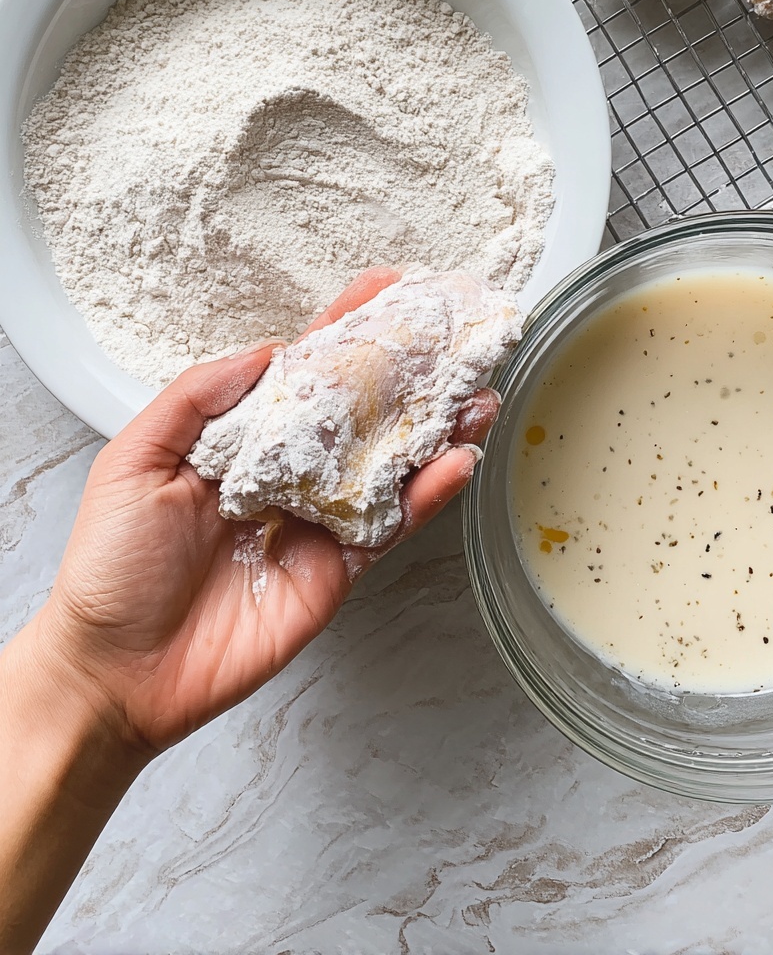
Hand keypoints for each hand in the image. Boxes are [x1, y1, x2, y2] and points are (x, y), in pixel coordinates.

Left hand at [35, 268, 497, 755]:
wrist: (116, 669)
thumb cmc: (110, 566)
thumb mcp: (135, 459)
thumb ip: (199, 398)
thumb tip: (267, 352)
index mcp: (239, 439)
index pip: (302, 370)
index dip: (344, 329)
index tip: (386, 289)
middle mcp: (285, 472)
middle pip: (359, 411)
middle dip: (408, 373)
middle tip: (453, 336)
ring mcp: (315, 520)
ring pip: (388, 464)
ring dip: (435, 429)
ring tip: (476, 394)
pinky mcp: (336, 570)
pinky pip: (389, 526)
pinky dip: (427, 495)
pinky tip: (455, 461)